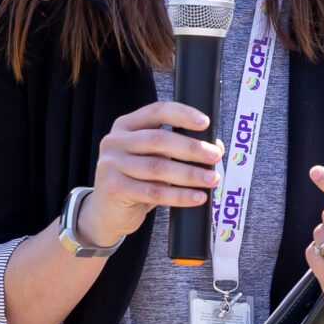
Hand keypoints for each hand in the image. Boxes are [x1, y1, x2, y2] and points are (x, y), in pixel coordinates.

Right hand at [77, 101, 223, 247]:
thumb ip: (177, 149)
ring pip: (158, 167)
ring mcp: (112, 164)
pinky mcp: (114, 188)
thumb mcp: (152, 158)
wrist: (107, 212)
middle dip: (192, 147)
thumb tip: (216, 145)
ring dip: (190, 174)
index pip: (157, 111)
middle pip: (159, 139)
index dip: (183, 114)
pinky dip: (180, 195)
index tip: (205, 123)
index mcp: (126, 125)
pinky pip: (154, 192)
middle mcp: (115, 141)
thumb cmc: (137, 180)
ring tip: (213, 179)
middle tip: (215, 155)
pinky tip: (197, 197)